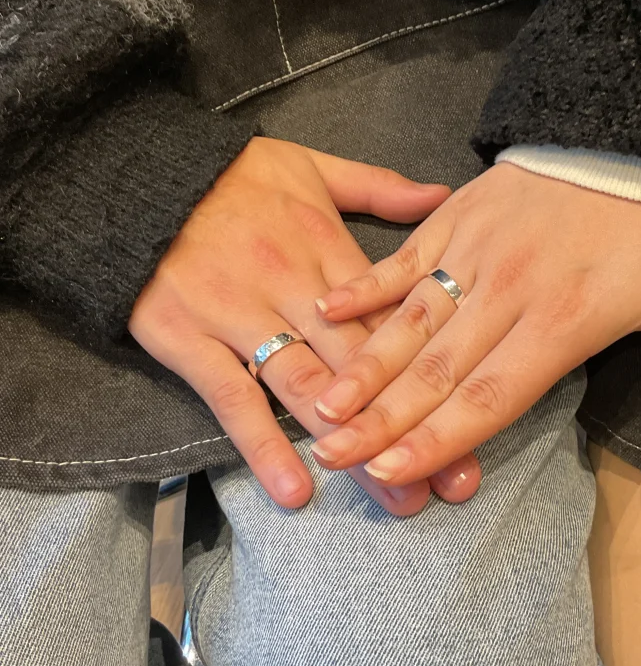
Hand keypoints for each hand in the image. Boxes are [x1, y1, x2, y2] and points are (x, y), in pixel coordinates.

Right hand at [129, 138, 481, 511]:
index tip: (475, 411)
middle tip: (453, 481)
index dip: (434, 368)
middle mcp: (290, 287)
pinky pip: (232, 398)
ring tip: (397, 499)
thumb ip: (378, 187)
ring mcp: (239, 316)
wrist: (141, 175)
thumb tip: (443, 195)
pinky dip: (262, 444)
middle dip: (410, 423)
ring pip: (306, 389)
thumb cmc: (231, 175)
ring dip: (354, 447)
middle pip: (361, 366)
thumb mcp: (310, 166)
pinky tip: (295, 489)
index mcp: (325, 248)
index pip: (388, 317)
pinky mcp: (189, 339)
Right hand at [311, 164, 640, 481]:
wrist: (637, 133)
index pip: (491, 394)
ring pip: (410, 321)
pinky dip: (364, 286)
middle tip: (331, 453)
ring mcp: (474, 253)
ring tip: (321, 404)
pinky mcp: (457, 219)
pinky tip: (326, 310)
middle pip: (436, 369)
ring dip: (363, 366)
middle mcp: (507, 293)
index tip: (391, 470)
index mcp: (562, 321)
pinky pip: (403, 258)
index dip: (439, 437)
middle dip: (381, 419)